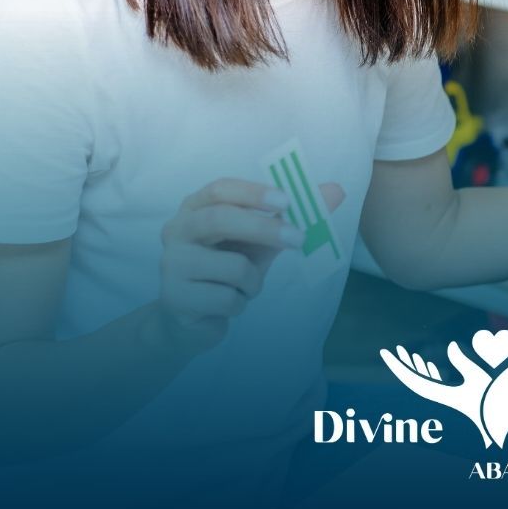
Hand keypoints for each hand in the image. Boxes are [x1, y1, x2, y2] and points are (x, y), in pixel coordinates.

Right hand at [155, 178, 344, 351]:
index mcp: (195, 208)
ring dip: (253, 281)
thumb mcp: (259, 241)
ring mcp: (171, 264)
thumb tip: (336, 191)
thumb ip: (291, 217)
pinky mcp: (175, 298)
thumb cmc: (227, 269)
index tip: (287, 200)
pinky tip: (227, 305)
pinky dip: (240, 303)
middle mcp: (177, 230)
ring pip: (233, 266)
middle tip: (300, 238)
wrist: (193, 319)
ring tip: (244, 287)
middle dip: (265, 228)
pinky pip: (227, 299)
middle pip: (220, 220)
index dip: (253, 193)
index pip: (220, 189)